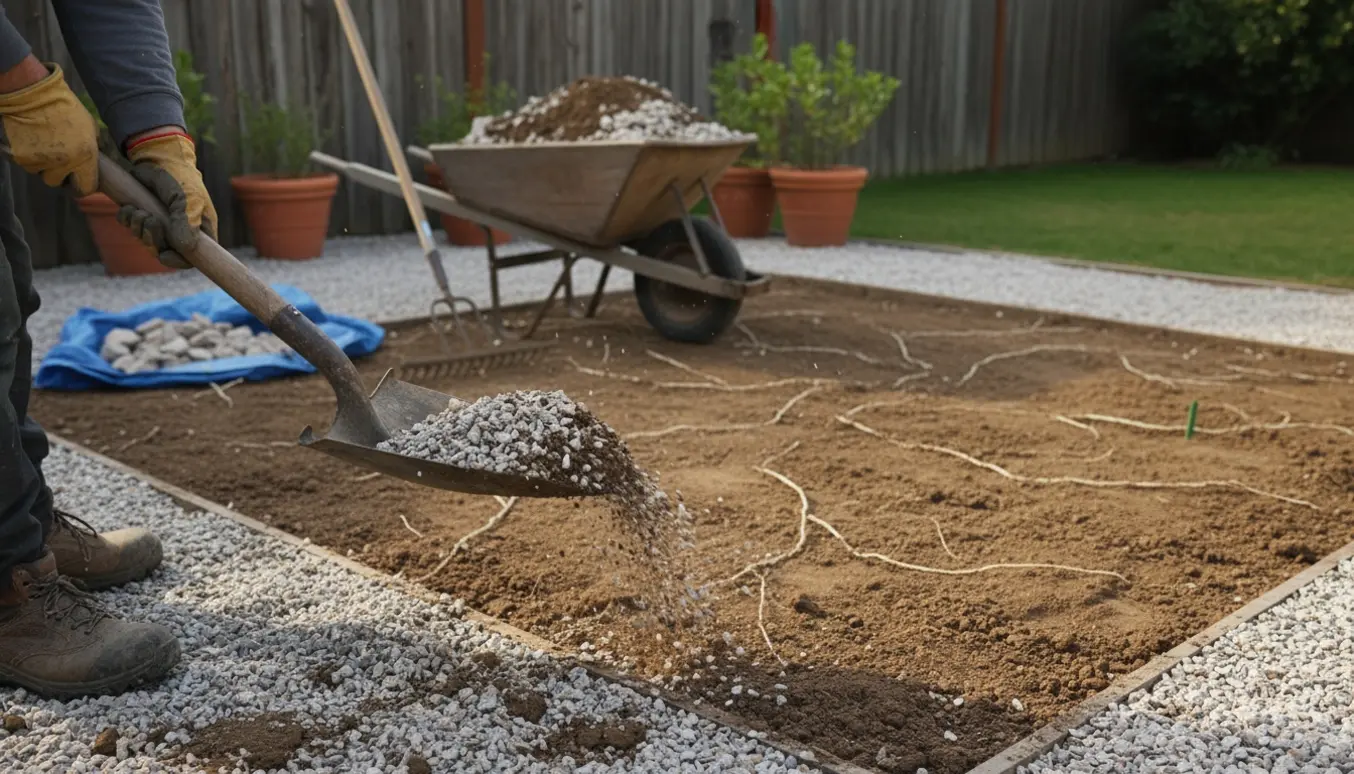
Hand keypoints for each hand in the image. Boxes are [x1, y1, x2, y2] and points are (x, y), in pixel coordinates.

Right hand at [0, 62, 98, 194]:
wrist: (34, 96)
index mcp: (85, 156)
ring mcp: (41, 162)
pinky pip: (28, 165)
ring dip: (43, 165)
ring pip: (41, 174)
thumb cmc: (66, 108)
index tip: (79, 179)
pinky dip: (29, 157)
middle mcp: (64, 163)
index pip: (86, 187)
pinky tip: (32, 142)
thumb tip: (92, 159)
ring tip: (44, 147)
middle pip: (58, 182)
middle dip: (58, 174)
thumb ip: (92, 147)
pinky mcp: (22, 158)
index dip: (82, 184)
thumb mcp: (90, 127)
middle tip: (57, 160)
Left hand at [116, 132, 216, 268]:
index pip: (191, 258)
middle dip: (152, 240)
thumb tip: (185, 250)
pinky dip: (127, 220)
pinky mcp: (143, 214)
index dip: (177, 261)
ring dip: (138, 228)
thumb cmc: (180, 177)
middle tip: (149, 220)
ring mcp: (161, 224)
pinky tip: (130, 208)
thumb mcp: (189, 199)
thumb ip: (187, 225)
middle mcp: (180, 231)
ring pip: (145, 241)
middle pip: (164, 252)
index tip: (165, 253)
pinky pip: (131, 228)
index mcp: (199, 231)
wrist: (158, 155)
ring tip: (138, 210)